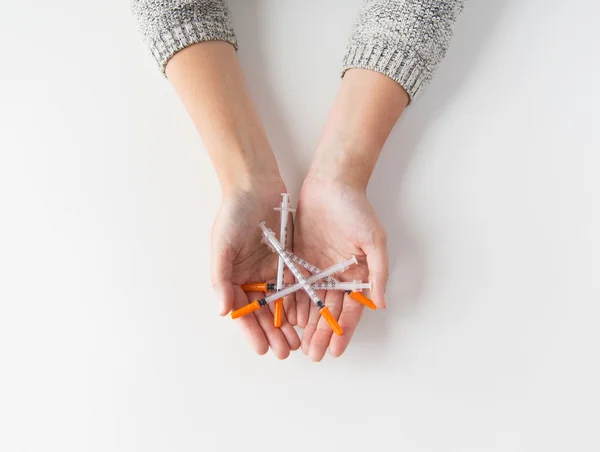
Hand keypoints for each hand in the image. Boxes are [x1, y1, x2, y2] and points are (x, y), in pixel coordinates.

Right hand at [212, 179, 299, 358]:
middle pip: (263, 312)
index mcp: (233, 277)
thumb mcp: (221, 245)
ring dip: (287, 324)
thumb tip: (223, 310)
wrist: (256, 185)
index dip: (251, 332)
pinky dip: (300, 303)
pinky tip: (308, 318)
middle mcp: (252, 278)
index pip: (242, 311)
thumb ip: (221, 278)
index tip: (261, 350)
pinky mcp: (289, 261)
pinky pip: (296, 286)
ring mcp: (271, 271)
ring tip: (298, 342)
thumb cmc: (234, 214)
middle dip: (272, 334)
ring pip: (281, 304)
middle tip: (285, 352)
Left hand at [293, 174, 387, 361]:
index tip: (336, 351)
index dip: (343, 331)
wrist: (331, 182)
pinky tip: (285, 318)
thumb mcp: (374, 240)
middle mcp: (336, 275)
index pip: (350, 310)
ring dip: (305, 323)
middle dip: (321, 334)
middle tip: (313, 355)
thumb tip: (381, 304)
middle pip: (328, 311)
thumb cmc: (356, 209)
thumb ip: (378, 272)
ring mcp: (317, 267)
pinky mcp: (299, 258)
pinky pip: (294, 285)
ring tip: (298, 344)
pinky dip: (290, 301)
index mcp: (357, 274)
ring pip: (310, 302)